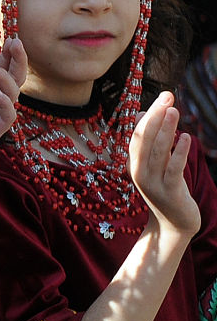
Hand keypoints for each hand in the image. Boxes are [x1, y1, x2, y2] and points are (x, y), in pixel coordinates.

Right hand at [129, 92, 200, 235]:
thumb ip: (149, 142)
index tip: (162, 97)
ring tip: (174, 111)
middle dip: (155, 117)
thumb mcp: (153, 165)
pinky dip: (178, 152)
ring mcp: (153, 182)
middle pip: (144, 139)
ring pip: (158, 151)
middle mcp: (139, 171)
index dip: (149, 115)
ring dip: (165, 129)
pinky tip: (186, 138)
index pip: (138, 134)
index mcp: (133, 163)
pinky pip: (173, 169)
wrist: (172, 223)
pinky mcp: (169, 192)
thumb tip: (144, 114)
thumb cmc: (164, 189)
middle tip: (167, 97)